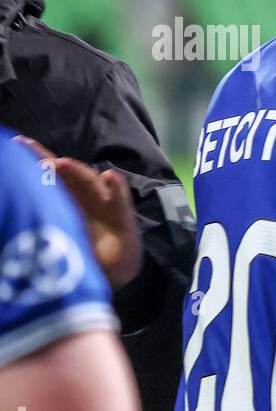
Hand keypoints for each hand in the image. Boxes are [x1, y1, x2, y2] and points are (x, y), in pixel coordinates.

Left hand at [15, 137, 141, 289]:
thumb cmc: (84, 247)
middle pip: (66, 173)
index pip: (48, 173)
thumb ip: (42, 211)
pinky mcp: (122, 216)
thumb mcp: (58, 229)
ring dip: (77, 172)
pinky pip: (119, 200)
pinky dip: (115, 188)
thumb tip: (20, 197)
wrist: (115, 267)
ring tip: (63, 163)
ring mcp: (103, 203)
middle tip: (34, 154)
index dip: (34, 157)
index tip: (17, 143)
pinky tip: (110, 177)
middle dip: (51, 162)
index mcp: (65, 196)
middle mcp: (83, 194)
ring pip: (89, 182)